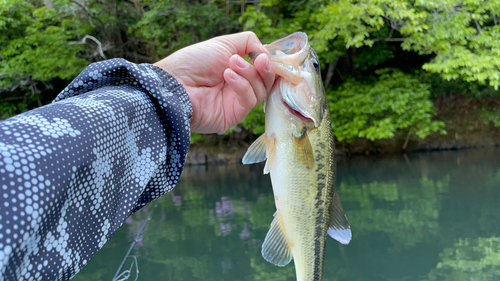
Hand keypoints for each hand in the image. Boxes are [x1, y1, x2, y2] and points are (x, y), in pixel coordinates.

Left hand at [154, 31, 275, 133]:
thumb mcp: (223, 44)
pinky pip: (249, 101)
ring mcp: (236, 103)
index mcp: (237, 71)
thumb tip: (266, 53)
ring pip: (260, 91)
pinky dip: (242, 86)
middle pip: (266, 82)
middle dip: (265, 69)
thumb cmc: (194, 62)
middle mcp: (238, 87)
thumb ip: (248, 42)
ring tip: (231, 65)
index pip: (263, 70)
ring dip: (249, 74)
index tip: (266, 55)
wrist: (175, 82)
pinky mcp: (233, 116)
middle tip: (259, 60)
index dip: (268, 63)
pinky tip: (227, 76)